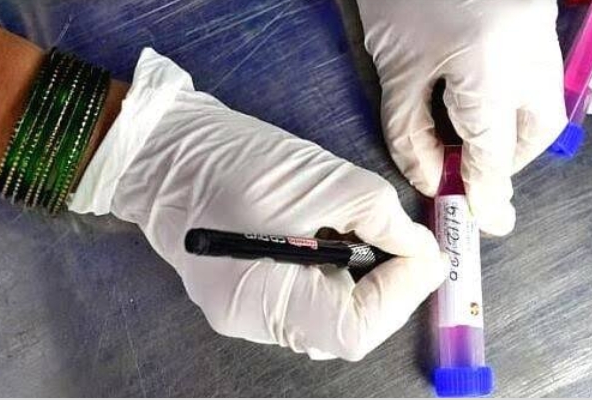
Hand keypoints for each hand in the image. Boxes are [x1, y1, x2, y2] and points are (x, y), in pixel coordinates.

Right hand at [69, 49, 446, 360]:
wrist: (168, 150)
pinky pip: (307, 301)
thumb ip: (382, 217)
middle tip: (408, 248)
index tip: (422, 254)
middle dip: (388, 289)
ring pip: (329, 316)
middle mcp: (254, 322)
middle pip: (344, 329)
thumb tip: (422, 249)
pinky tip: (336, 242)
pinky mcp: (248, 294)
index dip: (399, 295)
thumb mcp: (323, 180)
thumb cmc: (235, 159)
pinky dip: (336, 276)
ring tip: (371, 239)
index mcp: (262, 299)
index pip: (354, 329)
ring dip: (364, 282)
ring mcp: (247, 312)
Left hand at [357, 0, 566, 235]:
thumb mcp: (396, 68)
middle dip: (506, 159)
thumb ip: (410, 132)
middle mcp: (528, 56)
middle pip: (533, 132)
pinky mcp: (537, 20)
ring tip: (472, 135)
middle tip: (472, 170)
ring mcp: (539, 35)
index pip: (492, 152)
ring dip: (513, 129)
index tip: (485, 221)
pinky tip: (481, 96)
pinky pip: (537, 76)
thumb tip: (431, 178)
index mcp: (488, 70)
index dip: (485, 192)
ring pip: (543, 105)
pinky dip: (515, 98)